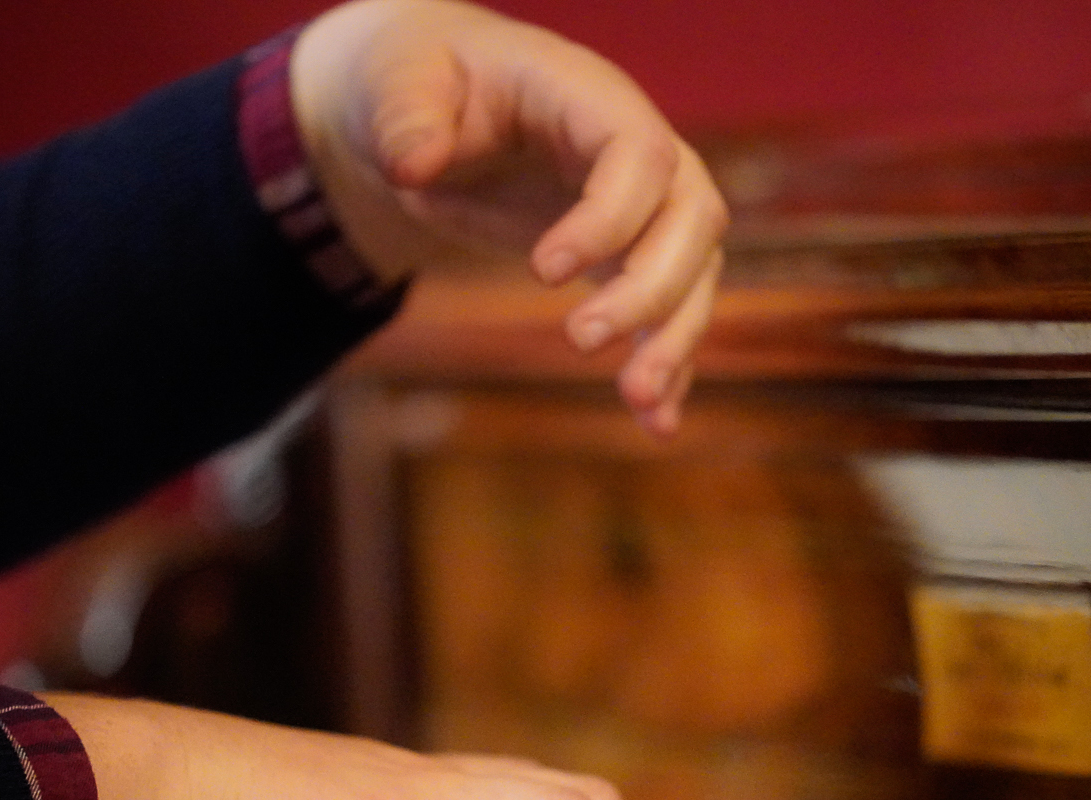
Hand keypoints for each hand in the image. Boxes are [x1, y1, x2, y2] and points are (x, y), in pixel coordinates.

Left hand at [288, 0, 726, 434]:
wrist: (427, 114)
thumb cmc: (415, 86)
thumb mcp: (395, 84)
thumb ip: (405, 119)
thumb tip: (413, 165)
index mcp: (589, 98)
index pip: (640, 155)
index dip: (608, 218)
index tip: (540, 273)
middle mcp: (640, 152)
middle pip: (693, 220)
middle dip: (650, 290)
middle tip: (579, 341)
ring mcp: (645, 209)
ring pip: (695, 276)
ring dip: (675, 343)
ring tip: (638, 401)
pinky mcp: (630, 259)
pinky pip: (670, 316)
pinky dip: (668, 369)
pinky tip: (656, 424)